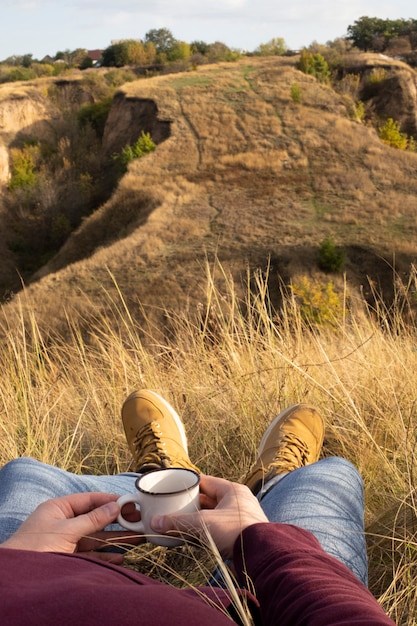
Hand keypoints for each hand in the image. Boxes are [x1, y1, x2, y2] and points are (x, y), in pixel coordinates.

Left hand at [0, 492, 142, 562]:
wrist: (18, 577)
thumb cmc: (35, 547)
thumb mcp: (66, 530)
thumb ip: (92, 519)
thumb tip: (114, 507)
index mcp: (59, 508)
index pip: (90, 499)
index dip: (110, 500)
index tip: (129, 502)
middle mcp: (64, 522)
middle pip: (96, 518)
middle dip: (117, 520)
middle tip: (139, 520)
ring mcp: (66, 541)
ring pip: (96, 537)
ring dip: (116, 538)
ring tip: (138, 538)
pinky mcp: (68, 558)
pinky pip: (91, 554)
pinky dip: (105, 556)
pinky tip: (120, 556)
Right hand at [151, 475, 268, 558]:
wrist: (261, 554)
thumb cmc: (234, 531)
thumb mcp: (202, 523)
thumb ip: (178, 522)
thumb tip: (154, 523)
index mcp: (232, 490)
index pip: (205, 481)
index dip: (188, 484)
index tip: (173, 488)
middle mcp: (238, 501)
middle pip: (209, 498)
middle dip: (192, 504)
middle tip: (174, 507)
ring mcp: (242, 518)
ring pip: (215, 514)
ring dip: (199, 518)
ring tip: (182, 522)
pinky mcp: (242, 534)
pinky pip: (220, 528)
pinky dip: (208, 531)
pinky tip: (197, 537)